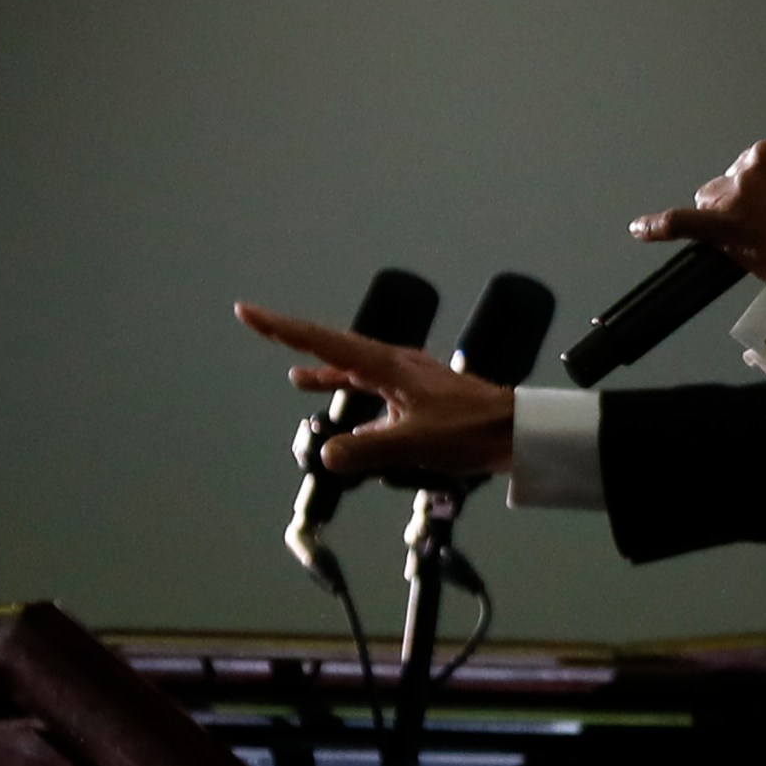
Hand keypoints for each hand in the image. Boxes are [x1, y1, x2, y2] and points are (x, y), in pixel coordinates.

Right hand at [235, 301, 514, 477]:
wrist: (516, 430)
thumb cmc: (472, 431)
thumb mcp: (415, 444)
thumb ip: (368, 449)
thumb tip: (328, 454)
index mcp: (388, 365)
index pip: (324, 342)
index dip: (282, 328)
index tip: (248, 312)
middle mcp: (393, 362)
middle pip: (333, 344)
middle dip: (294, 336)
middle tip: (257, 322)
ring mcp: (406, 375)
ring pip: (353, 366)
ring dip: (324, 367)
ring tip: (295, 374)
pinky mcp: (417, 392)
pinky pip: (373, 385)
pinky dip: (351, 389)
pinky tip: (348, 411)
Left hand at [630, 124, 765, 279]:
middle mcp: (763, 156)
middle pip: (746, 170)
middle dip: (757, 192)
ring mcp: (739, 189)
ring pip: (719, 192)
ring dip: (728, 207)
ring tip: (749, 231)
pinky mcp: (722, 223)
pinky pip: (681, 222)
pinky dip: (659, 226)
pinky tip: (641, 228)